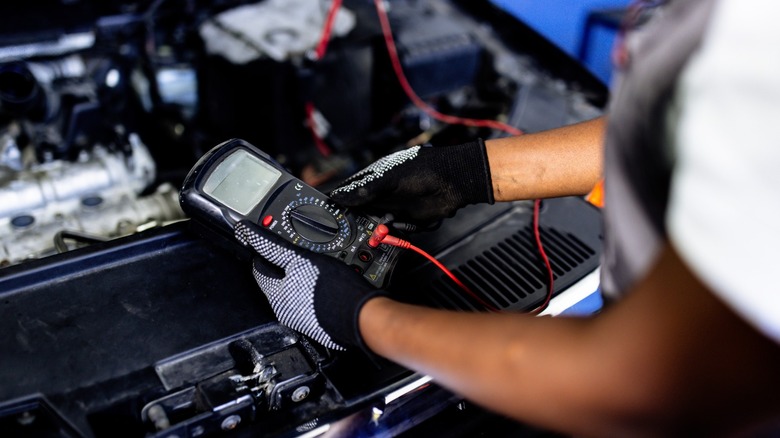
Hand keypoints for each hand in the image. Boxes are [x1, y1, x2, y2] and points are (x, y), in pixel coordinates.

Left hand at [235, 221, 382, 350]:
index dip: (264, 251)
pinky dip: (313, 290)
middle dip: (284, 265)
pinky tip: (326, 283)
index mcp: (275, 295)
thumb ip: (274, 248)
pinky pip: (310, 301)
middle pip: (277, 281)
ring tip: (315, 266)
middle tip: (297, 250)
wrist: (363, 317)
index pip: (260, 268)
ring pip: (295, 291)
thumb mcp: (301, 259)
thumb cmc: (334, 290)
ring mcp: (303, 319)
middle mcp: (285, 311)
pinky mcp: (319, 324)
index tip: (269, 241)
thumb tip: (251, 234)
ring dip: (300, 277)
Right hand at [329, 139, 493, 222]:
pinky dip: (392, 233)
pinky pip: (393, 230)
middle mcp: (382, 193)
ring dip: (375, 229)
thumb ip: (365, 191)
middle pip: (361, 211)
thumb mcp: (389, 178)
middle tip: (350, 229)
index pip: (350, 191)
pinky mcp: (407, 220)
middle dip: (356, 221)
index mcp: (375, 178)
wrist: (455, 181)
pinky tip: (392, 230)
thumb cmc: (424, 170)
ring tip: (377, 230)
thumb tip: (340, 197)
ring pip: (376, 223)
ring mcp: (394, 206)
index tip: (328, 213)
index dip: (339, 202)